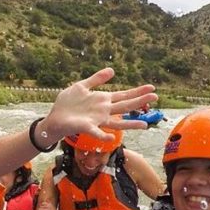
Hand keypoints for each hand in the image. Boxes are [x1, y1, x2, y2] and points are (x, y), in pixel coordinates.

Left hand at [41, 69, 156, 143]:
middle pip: (124, 106)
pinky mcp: (86, 127)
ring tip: (144, 125)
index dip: (137, 92)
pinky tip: (111, 138)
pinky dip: (103, 136)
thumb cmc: (67, 104)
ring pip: (116, 123)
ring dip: (130, 124)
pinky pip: (96, 133)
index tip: (152, 88)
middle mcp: (103, 111)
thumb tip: (113, 70)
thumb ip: (96, 79)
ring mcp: (96, 120)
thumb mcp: (82, 86)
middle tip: (156, 96)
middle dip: (139, 101)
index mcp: (102, 100)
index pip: (123, 95)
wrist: (54, 118)